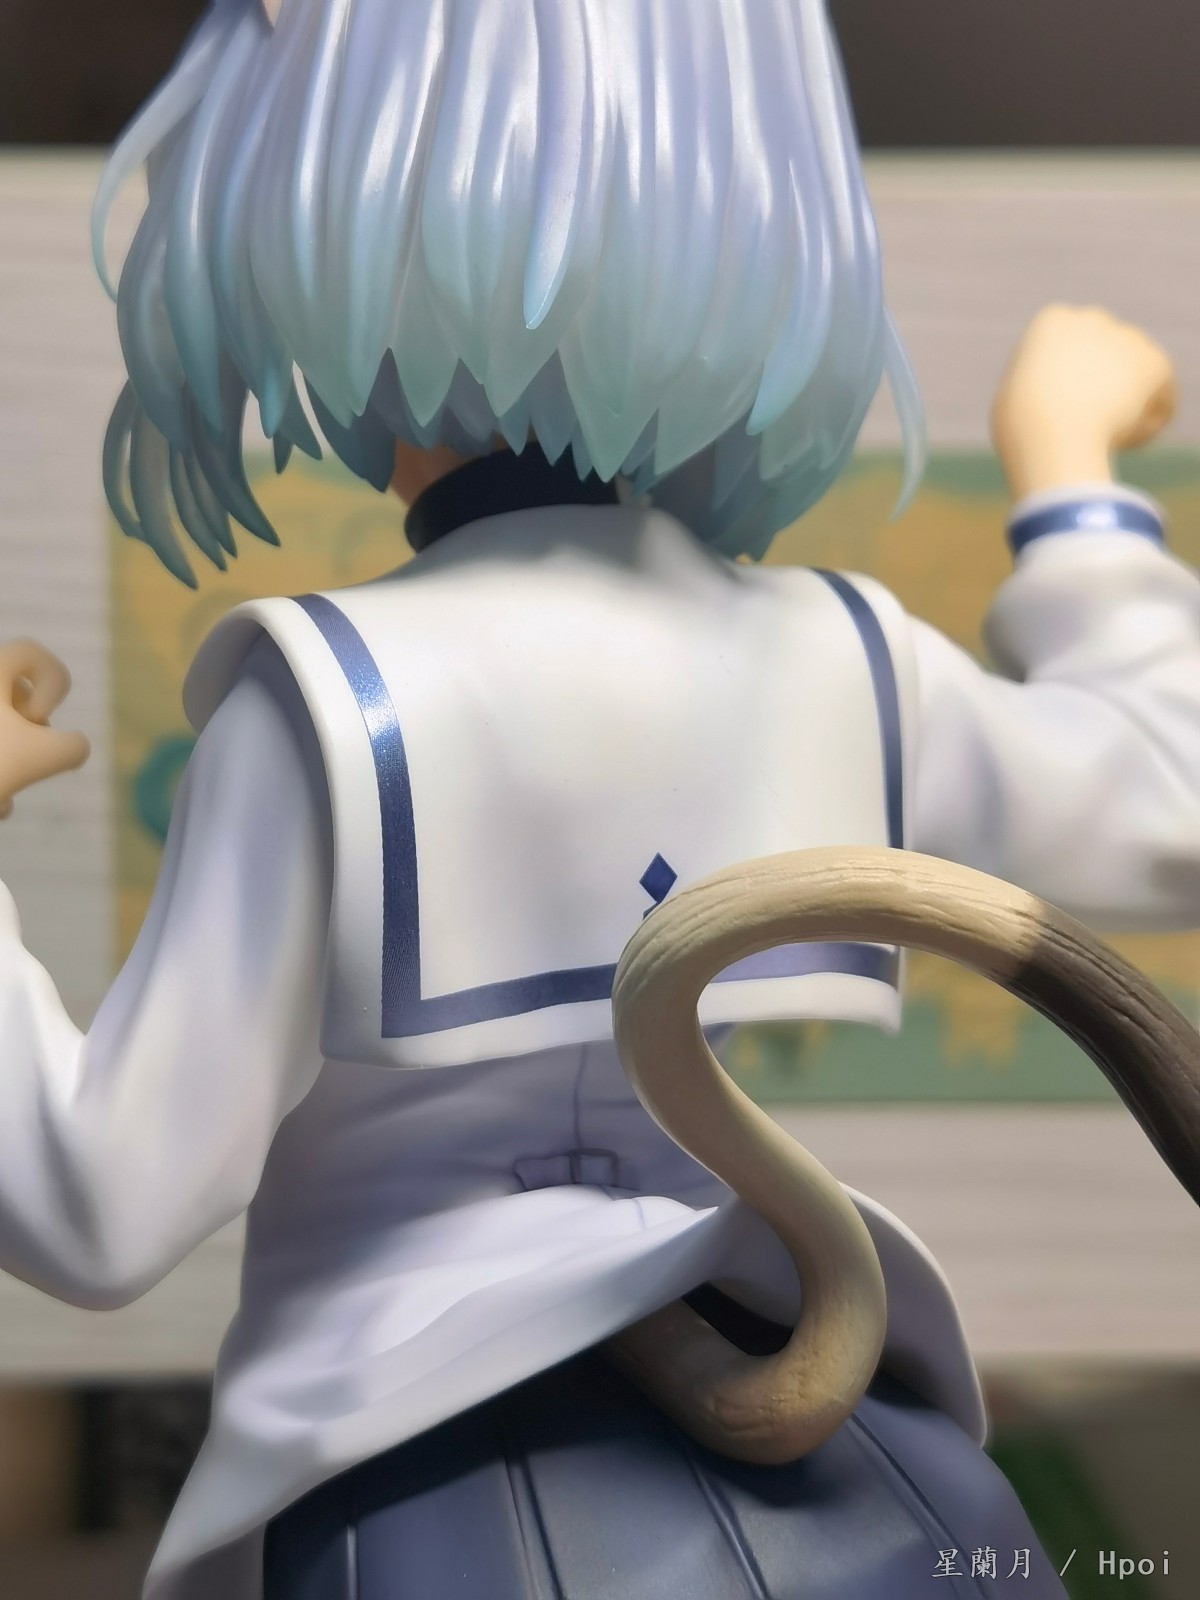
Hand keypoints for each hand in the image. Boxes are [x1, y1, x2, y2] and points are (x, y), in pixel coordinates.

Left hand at [0, 641, 89, 818]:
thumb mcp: (46, 756)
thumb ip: (73, 746)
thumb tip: (71, 746)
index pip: (30, 653)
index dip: (52, 684)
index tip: (35, 716)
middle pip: (16, 698)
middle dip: (32, 734)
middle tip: (24, 757)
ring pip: (0, 731)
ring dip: (14, 763)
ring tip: (4, 798)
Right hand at [990, 305, 1176, 499]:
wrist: (1051, 434)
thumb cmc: (1023, 426)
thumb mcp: (1016, 398)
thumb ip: (1042, 385)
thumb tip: (1062, 394)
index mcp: (1052, 322)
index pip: (1067, 349)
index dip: (1065, 383)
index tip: (1059, 413)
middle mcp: (1093, 319)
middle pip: (1104, 357)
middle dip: (1102, 385)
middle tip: (1088, 424)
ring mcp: (1127, 337)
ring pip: (1135, 377)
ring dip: (1126, 405)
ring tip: (1103, 438)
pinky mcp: (1155, 362)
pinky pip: (1159, 398)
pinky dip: (1147, 423)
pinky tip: (1126, 443)